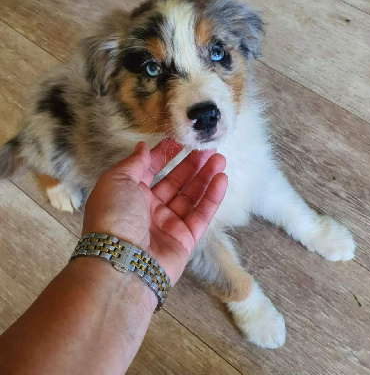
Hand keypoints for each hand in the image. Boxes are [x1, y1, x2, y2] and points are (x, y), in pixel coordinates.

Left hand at [83, 139, 227, 283]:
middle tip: (208, 149)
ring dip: (205, 177)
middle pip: (175, 182)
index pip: (150, 170)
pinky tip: (221, 179)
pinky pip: (201, 215)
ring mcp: (168, 224)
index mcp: (130, 194)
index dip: (164, 155)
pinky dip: (212, 198)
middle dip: (191, 164)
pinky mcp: (185, 239)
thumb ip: (133, 163)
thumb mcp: (116, 181)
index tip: (180, 141)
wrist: (122, 261)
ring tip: (219, 159)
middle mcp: (149, 208)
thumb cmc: (114, 215)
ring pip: (191, 196)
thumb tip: (142, 147)